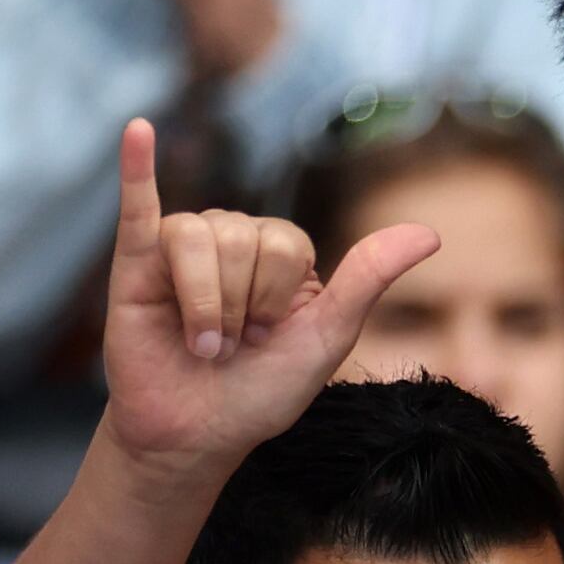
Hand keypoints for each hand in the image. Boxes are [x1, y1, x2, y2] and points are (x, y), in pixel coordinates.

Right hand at [97, 121, 434, 485]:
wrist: (197, 432)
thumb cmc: (263, 391)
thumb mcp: (328, 337)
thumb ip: (369, 279)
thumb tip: (429, 233)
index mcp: (282, 256)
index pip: (286, 242)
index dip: (280, 297)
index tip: (272, 338)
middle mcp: (233, 243)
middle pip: (240, 236)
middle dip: (242, 303)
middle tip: (234, 343)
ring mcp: (181, 250)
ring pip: (194, 235)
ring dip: (205, 301)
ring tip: (203, 341)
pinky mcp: (135, 262)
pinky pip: (136, 205)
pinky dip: (135, 167)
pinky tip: (140, 130)